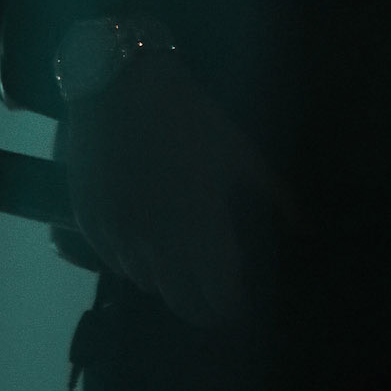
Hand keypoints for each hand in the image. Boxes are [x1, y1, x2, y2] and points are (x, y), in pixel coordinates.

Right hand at [64, 51, 273, 328]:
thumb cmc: (187, 116)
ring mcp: (117, 235)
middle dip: (199, 306)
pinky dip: (133, 260)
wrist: (118, 84)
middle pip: (179, 302)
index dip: (230, 306)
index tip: (239, 304)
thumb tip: (302, 226)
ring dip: (165, 279)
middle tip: (212, 294)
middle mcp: (155, 241)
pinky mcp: (88, 225)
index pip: (216, 295)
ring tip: (180, 258)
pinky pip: (114, 263)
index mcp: (198, 223)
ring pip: (145, 283)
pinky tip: (147, 238)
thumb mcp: (237, 150)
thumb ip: (271, 193)